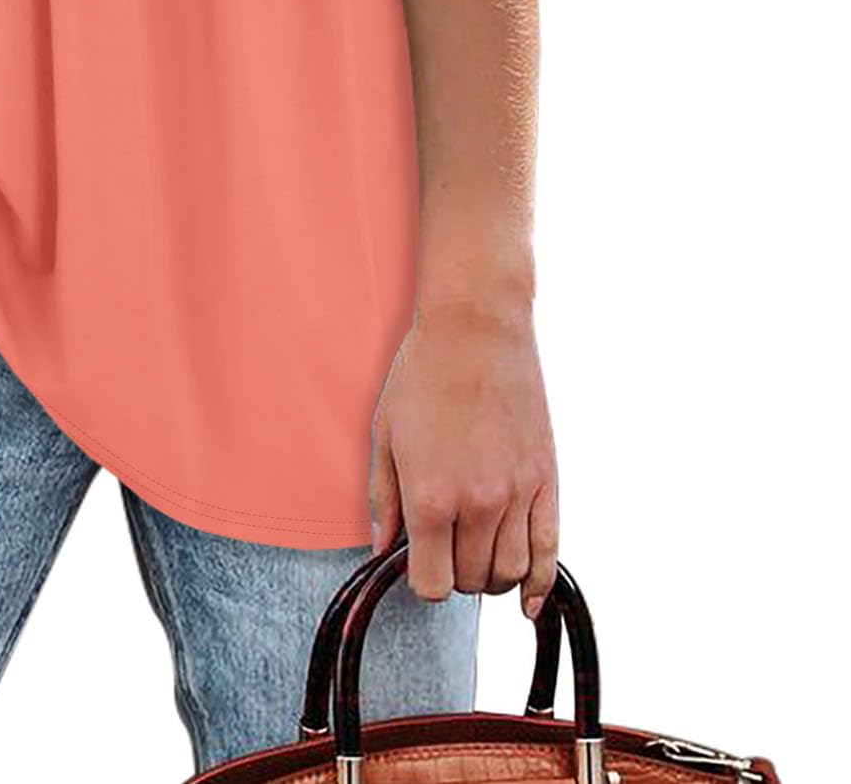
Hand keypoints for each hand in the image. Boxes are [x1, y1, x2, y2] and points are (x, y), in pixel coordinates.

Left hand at [368, 299, 558, 619]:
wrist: (476, 329)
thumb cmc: (423, 374)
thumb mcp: (385, 433)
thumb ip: (382, 498)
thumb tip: (380, 549)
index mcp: (430, 496)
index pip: (431, 584)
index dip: (421, 580)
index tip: (418, 561)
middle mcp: (477, 504)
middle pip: (470, 581)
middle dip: (454, 573)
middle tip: (444, 546)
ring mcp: (517, 494)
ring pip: (509, 573)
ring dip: (490, 576)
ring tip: (475, 551)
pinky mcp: (546, 481)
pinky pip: (549, 552)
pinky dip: (539, 585)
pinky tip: (527, 599)